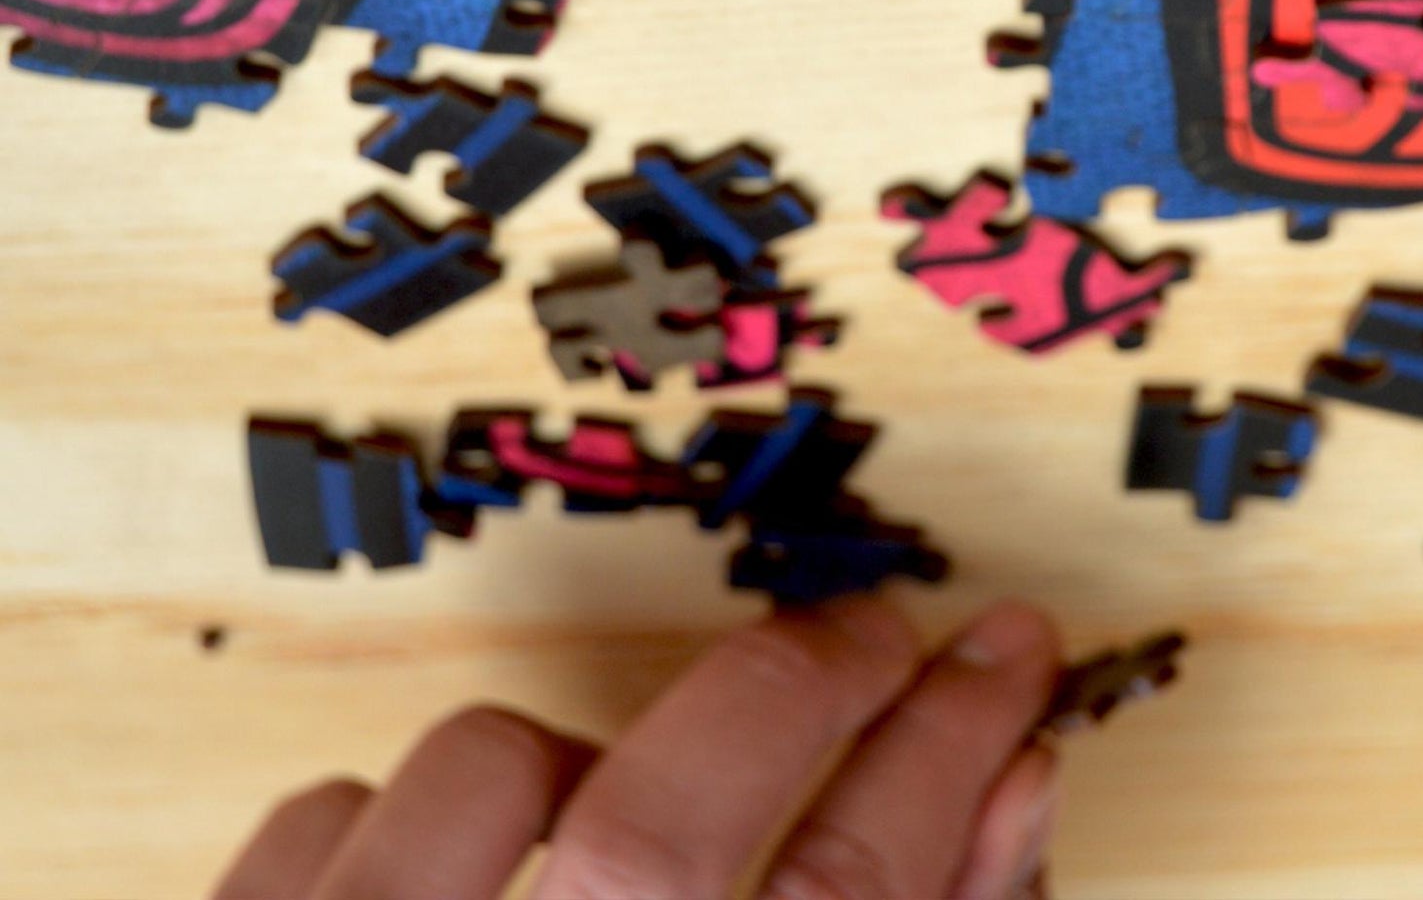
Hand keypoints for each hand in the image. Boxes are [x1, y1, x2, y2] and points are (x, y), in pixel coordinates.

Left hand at [212, 596, 1060, 899]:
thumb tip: (1007, 794)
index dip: (951, 751)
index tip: (1002, 662)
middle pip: (667, 830)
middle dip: (806, 688)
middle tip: (880, 640)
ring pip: (481, 779)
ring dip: (584, 758)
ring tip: (625, 806)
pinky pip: (320, 823)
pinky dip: (409, 815)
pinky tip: (468, 880)